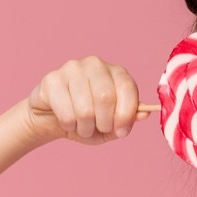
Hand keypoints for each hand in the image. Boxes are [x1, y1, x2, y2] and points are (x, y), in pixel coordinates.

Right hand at [23, 56, 148, 144]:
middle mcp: (95, 65)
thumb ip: (128, 120)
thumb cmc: (87, 121)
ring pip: (85, 109)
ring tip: (82, 127)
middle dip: (105, 123)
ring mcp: (72, 69)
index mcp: (116, 72)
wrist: (52, 119)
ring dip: (85, 128)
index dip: (127, 114)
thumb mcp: (111, 126)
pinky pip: (66, 113)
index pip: (127, 88)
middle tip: (99, 129)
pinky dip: (69, 126)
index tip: (122, 131)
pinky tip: (67, 121)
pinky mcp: (51, 80)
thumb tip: (145, 113)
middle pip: (106, 97)